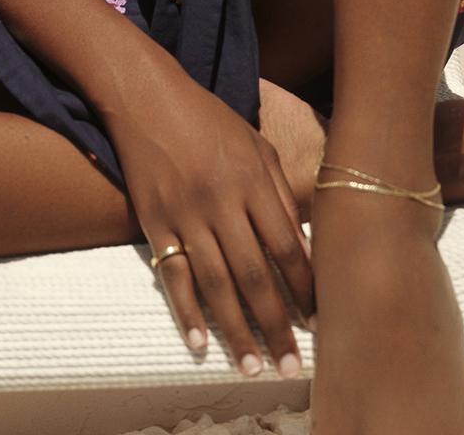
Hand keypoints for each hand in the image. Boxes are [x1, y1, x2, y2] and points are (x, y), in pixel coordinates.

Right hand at [100, 57, 314, 375]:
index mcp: (251, 179)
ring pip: (215, 284)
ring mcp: (184, 212)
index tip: (318, 324)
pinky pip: (171, 275)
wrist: (145, 96)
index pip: (286, 245)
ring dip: (236, 331)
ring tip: (252, 368)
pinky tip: (199, 344)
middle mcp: (220, 199)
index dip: (304, 288)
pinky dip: (185, 312)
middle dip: (275, 325)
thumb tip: (304, 252)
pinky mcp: (153, 220)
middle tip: (290, 367)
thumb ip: (281, 196)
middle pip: (254, 274)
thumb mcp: (255, 146)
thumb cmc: (209, 120)